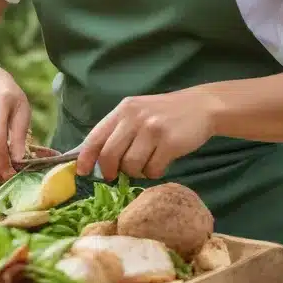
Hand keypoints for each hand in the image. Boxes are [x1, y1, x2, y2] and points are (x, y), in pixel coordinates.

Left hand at [76, 89, 218, 180]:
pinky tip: (160, 162)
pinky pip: (153, 169)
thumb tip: (98, 159)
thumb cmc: (164, 113)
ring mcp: (152, 129)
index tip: (82, 172)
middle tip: (114, 176)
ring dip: (136, 172)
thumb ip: (119, 130)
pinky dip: (154, 172)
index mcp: (123, 110)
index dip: (85, 157)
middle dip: (109, 171)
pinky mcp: (170, 142)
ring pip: (131, 165)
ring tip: (145, 163)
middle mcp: (134, 118)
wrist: (201, 106)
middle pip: (109, 155)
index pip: (95, 137)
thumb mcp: (137, 112)